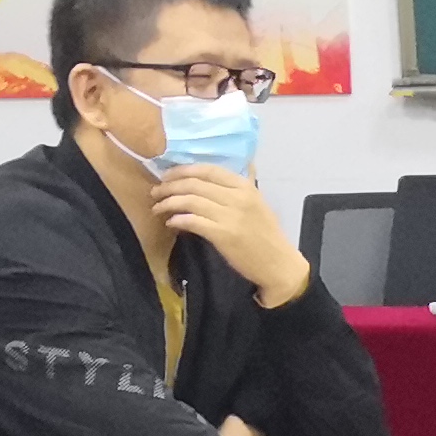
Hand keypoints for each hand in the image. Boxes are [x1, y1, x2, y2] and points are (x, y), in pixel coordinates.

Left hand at [150, 162, 308, 307]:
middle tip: (156, 192)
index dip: (183, 170)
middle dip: (170, 186)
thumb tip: (222, 174)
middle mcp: (237, 197)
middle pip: (194, 183)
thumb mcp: (257, 204)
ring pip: (190, 200)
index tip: (168, 176)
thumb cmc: (266, 236)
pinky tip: (171, 222)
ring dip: (169, 202)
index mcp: (245, 186)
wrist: (279, 265)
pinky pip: (193, 221)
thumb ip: (238, 189)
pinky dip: (178, 219)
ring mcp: (230, 216)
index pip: (208, 170)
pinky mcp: (223, 235)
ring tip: (158, 207)